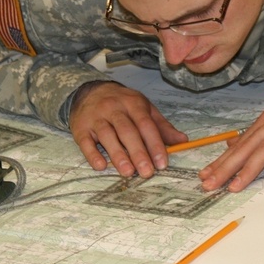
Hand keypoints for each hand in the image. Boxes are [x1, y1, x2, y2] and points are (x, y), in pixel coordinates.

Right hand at [69, 81, 186, 177]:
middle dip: (138, 152)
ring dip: (118, 155)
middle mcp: (114, 108)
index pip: (146, 125)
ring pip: (107, 136)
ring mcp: (96, 117)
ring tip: (128, 172)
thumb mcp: (144, 109)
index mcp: (133, 103)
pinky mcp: (81, 127)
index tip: (162, 163)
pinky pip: (85, 141)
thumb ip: (161, 126)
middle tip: (147, 172)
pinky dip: (92, 154)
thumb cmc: (122, 104)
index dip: (155, 144)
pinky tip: (100, 166)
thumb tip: (183, 141)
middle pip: (127, 131)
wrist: (89, 91)